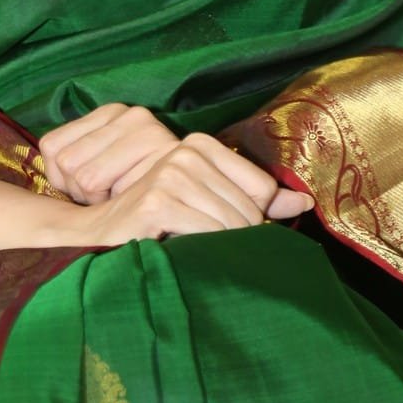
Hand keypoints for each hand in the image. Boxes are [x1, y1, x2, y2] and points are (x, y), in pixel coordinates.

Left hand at [39, 104, 179, 203]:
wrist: (189, 208)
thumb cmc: (131, 196)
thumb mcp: (95, 167)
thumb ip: (70, 164)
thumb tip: (29, 186)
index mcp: (112, 112)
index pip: (51, 146)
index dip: (63, 179)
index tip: (90, 188)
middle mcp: (131, 114)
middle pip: (66, 162)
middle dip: (80, 191)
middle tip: (108, 197)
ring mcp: (149, 132)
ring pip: (84, 178)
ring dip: (98, 200)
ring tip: (121, 199)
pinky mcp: (162, 158)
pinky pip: (105, 190)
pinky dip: (112, 205)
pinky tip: (131, 202)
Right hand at [65, 132, 312, 246]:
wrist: (97, 239)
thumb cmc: (156, 226)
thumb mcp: (207, 204)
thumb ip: (256, 201)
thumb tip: (305, 202)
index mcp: (200, 144)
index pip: (261, 189)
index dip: (254, 221)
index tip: (231, 236)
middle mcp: (185, 151)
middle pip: (248, 210)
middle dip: (238, 241)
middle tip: (210, 254)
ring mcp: (170, 174)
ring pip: (230, 226)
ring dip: (220, 252)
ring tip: (196, 258)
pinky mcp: (157, 202)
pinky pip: (207, 235)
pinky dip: (203, 255)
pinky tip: (182, 257)